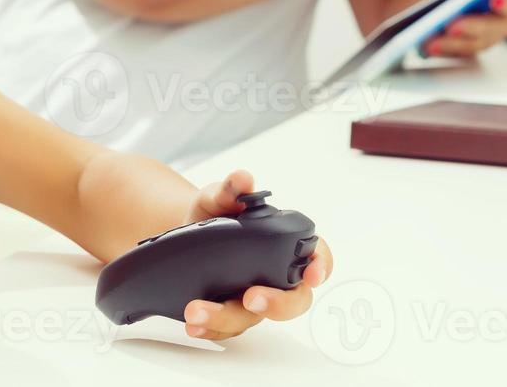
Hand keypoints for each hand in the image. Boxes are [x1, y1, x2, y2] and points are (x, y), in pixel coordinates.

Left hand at [179, 170, 332, 341]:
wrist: (185, 234)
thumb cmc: (215, 213)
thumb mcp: (218, 197)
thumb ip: (231, 189)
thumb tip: (242, 178)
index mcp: (285, 244)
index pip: (317, 256)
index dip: (321, 266)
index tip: (312, 273)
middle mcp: (276, 276)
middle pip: (294, 300)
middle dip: (277, 304)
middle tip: (251, 298)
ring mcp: (256, 298)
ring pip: (254, 318)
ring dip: (226, 318)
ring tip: (196, 311)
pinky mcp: (232, 313)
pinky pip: (228, 328)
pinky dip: (210, 328)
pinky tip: (192, 323)